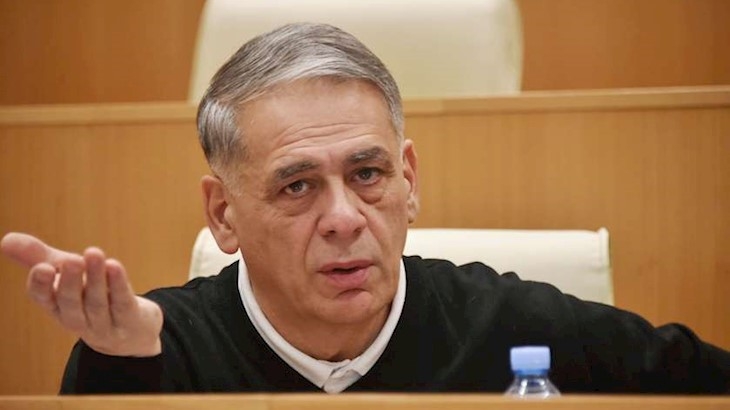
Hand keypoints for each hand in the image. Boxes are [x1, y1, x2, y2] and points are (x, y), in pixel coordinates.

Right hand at [1, 232, 162, 356]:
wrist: (131, 332)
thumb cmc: (89, 296)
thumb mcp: (65, 275)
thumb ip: (37, 257)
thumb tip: (5, 239)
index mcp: (56, 307)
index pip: (43, 298)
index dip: (42, 285)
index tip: (43, 267)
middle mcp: (77, 318)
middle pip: (71, 302)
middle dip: (70, 282)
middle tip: (72, 260)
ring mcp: (103, 324)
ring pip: (97, 302)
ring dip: (96, 278)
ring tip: (94, 253)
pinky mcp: (129, 321)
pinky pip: (122, 303)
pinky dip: (118, 285)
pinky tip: (115, 266)